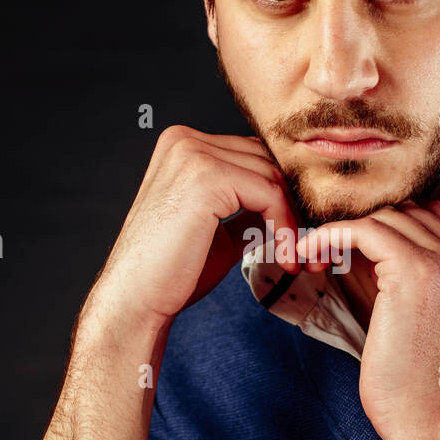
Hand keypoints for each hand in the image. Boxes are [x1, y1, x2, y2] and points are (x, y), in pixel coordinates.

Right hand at [86, 125, 300, 330]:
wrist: (136, 300)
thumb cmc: (170, 272)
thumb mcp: (217, 229)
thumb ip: (244, 208)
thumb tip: (280, 204)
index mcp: (182, 145)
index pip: (252, 154)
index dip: (279, 192)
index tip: (294, 232)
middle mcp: (184, 140)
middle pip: (265, 160)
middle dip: (290, 203)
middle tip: (303, 245)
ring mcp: (192, 154)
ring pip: (271, 176)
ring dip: (291, 219)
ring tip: (292, 256)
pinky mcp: (206, 178)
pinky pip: (268, 193)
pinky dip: (284, 227)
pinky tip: (284, 257)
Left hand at [297, 199, 439, 439]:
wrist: (432, 420)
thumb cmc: (422, 386)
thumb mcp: (423, 320)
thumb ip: (404, 281)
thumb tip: (357, 254)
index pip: (428, 216)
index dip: (384, 225)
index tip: (351, 243)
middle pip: (404, 210)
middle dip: (360, 226)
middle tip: (325, 250)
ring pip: (382, 216)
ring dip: (340, 232)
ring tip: (314, 256)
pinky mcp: (413, 270)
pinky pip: (362, 229)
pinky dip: (329, 236)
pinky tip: (311, 253)